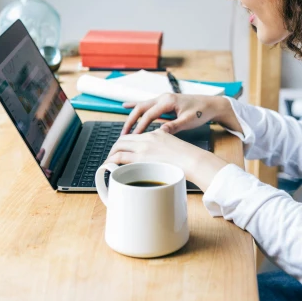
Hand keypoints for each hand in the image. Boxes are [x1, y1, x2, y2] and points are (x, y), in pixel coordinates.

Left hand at [105, 128, 227, 190]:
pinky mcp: (142, 158)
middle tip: (112, 156)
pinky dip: (112, 160)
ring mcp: (144, 147)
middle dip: (115, 148)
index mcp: (157, 133)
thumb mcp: (174, 145)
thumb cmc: (188, 158)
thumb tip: (159, 156)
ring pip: (119, 146)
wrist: (192, 160)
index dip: (125, 142)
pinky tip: (110, 167)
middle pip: (124, 138)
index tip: (122, 149)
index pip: (135, 135)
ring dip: (111, 154)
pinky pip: (121, 157)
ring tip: (108, 162)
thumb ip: (164, 147)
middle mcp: (148, 138)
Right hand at [121, 92, 224, 135]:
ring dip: (133, 116)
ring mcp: (163, 98)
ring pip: (142, 106)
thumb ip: (174, 126)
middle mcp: (163, 97)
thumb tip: (160, 132)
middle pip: (141, 108)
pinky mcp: (164, 102)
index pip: (149, 114)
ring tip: (124, 129)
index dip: (140, 126)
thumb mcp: (188, 121)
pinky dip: (136, 106)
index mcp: (168, 101)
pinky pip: (147, 104)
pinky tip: (125, 106)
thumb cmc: (201, 112)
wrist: (210, 104)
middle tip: (123, 135)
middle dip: (131, 121)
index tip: (134, 137)